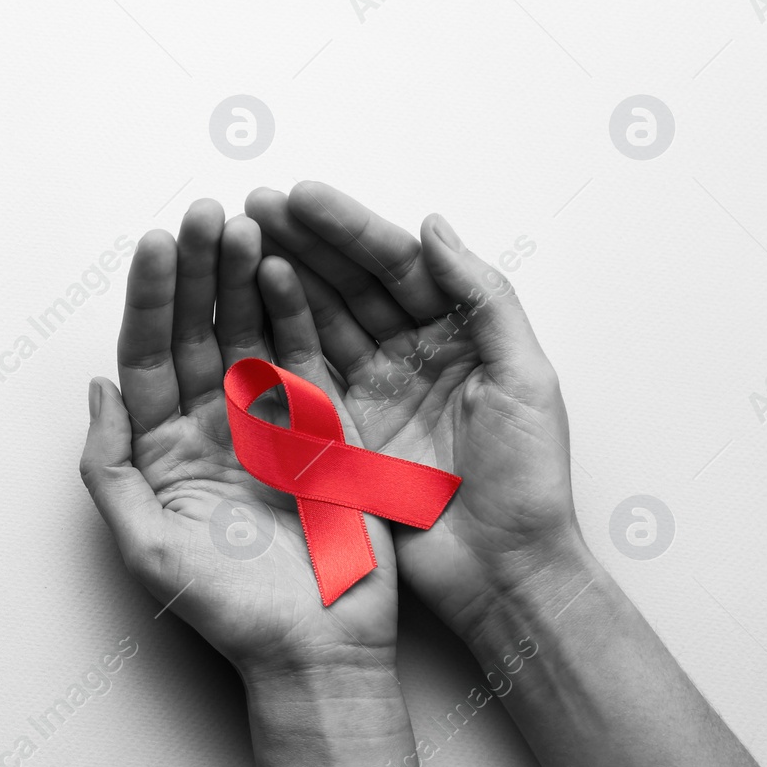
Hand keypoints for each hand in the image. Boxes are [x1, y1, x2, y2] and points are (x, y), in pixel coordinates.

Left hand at [80, 200, 400, 680]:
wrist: (313, 647)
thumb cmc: (227, 608)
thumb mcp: (144, 546)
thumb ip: (108, 467)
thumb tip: (96, 387)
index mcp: (164, 443)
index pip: (148, 354)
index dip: (149, 298)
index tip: (155, 245)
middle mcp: (212, 420)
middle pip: (197, 327)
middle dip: (197, 268)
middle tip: (202, 212)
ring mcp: (269, 417)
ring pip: (248, 329)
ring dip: (243, 276)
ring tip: (241, 224)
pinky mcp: (321, 421)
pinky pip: (304, 353)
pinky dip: (294, 311)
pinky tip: (281, 268)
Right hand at [244, 182, 586, 639]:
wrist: (501, 570)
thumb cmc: (527, 481)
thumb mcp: (523, 378)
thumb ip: (484, 298)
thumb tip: (434, 227)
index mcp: (459, 332)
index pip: (397, 264)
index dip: (350, 228)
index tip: (304, 196)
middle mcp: (411, 353)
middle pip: (351, 281)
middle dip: (305, 239)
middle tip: (256, 204)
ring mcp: (373, 389)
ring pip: (321, 317)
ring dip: (282, 275)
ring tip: (239, 237)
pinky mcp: (341, 429)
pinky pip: (303, 370)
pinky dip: (275, 334)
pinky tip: (247, 300)